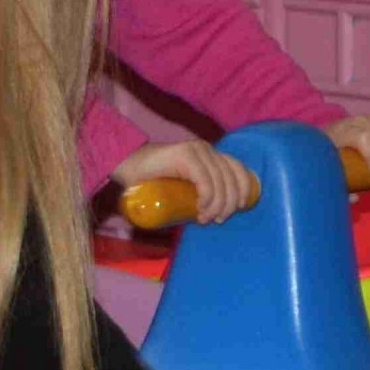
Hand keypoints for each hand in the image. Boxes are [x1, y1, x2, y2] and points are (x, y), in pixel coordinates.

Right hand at [113, 139, 258, 222]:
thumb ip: (200, 191)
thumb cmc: (154, 181)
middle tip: (215, 220)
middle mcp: (208, 150)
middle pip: (232, 179)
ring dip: (216, 206)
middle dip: (228, 205)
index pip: (239, 170)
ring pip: (220, 183)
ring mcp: (198, 150)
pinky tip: (199, 209)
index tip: (234, 211)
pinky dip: (207, 198)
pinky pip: (206, 181)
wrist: (126, 166)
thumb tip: (218, 214)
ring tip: (204, 218)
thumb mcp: (185, 186)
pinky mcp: (185, 156)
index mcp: (212, 154)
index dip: (243, 191)